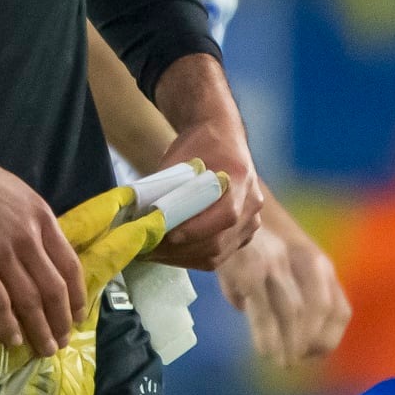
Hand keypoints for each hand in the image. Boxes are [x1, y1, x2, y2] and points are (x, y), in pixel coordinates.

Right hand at [0, 78, 85, 357]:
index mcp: (42, 218)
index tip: (79, 317)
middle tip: (61, 343)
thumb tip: (42, 255)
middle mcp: (28, 237)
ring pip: (29, 300)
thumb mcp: (19, 194)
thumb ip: (34, 224)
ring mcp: (1, 251)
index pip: (70, 265)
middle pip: (53, 289)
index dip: (77, 296)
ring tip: (43, 349)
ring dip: (39, 329)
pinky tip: (12, 339)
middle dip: (60, 321)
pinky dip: (8, 324)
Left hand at [147, 54, 262, 269]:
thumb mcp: (179, 159)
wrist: (222, 136)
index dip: (196, 229)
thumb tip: (142, 219)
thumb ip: (166, 189)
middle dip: (180, 250)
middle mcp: (252, 203)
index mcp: (240, 178)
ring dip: (182, 258)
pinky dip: (192, 258)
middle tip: (148, 248)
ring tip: (153, 253)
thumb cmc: (197, 145)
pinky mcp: (244, 235)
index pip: (225, 214)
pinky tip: (169, 253)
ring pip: (218, 254)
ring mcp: (251, 221)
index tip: (166, 235)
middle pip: (220, 241)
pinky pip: (219, 255)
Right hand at [219, 199, 350, 365]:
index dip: (328, 337)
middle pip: (317, 311)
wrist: (226, 199)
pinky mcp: (249, 269)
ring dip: (288, 344)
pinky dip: (267, 336)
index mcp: (319, 264)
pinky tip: (264, 351)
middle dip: (307, 344)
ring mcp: (276, 264)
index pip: (338, 309)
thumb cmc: (255, 236)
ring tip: (280, 362)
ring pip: (292, 312)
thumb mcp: (285, 260)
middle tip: (293, 362)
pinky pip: (263, 310)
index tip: (313, 354)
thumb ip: (288, 291)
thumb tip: (275, 329)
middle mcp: (305, 262)